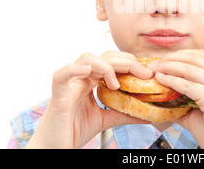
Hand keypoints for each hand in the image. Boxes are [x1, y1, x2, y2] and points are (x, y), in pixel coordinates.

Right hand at [26, 50, 152, 148]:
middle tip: (144, 73)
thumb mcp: (105, 120)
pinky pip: (61, 75)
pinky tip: (88, 71)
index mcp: (91, 81)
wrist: (55, 147)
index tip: (148, 73)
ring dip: (105, 66)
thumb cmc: (74, 131)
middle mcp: (81, 78)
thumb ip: (123, 114)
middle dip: (126, 61)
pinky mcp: (58, 94)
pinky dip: (74, 69)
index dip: (130, 62)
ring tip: (116, 84)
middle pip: (104, 56)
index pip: (113, 61)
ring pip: (86, 59)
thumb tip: (146, 115)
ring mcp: (69, 84)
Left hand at [149, 49, 203, 148]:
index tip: (163, 59)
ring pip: (190, 69)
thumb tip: (160, 93)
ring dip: (169, 66)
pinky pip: (188, 85)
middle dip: (172, 58)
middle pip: (195, 58)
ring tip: (154, 70)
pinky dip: (172, 80)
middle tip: (154, 63)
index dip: (180, 54)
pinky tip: (161, 80)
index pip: (201, 56)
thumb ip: (183, 98)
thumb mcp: (199, 109)